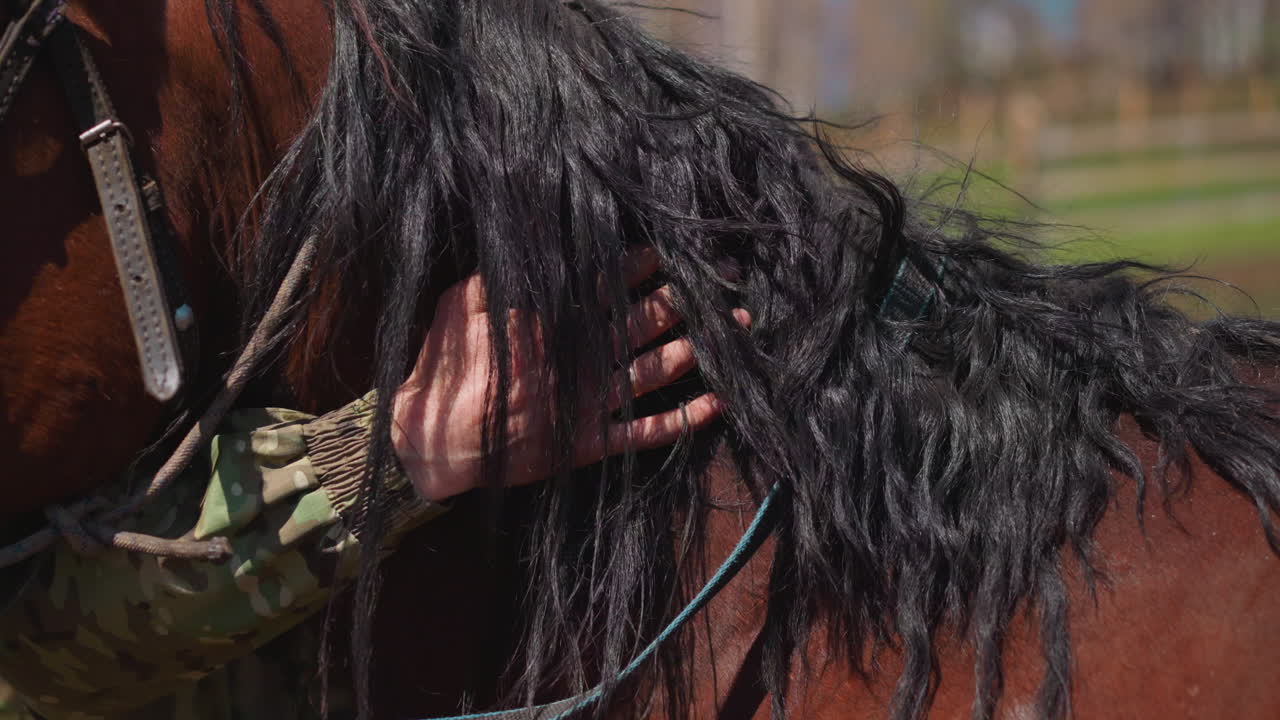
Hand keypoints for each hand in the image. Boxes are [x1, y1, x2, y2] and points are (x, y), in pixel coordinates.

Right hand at [391, 253, 749, 501]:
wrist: (433, 444)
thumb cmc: (442, 372)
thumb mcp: (459, 306)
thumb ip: (496, 277)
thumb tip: (529, 245)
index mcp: (552, 320)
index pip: (609, 282)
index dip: (645, 263)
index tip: (678, 245)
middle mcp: (580, 357)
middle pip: (646, 320)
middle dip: (688, 298)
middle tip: (727, 280)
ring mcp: (589, 402)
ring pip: (656, 368)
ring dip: (699, 348)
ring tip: (737, 328)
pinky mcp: (590, 444)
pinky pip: (646, 431)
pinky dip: (684, 419)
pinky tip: (719, 405)